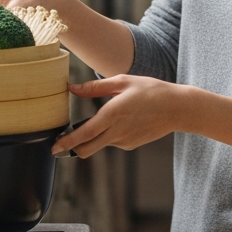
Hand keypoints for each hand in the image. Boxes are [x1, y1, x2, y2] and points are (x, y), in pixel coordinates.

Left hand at [51, 75, 190, 157]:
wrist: (177, 108)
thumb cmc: (151, 90)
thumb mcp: (123, 81)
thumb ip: (95, 87)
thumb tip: (72, 88)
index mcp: (112, 114)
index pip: (83, 134)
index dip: (66, 142)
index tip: (53, 148)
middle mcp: (116, 131)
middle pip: (86, 149)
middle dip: (73, 148)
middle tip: (63, 141)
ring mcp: (124, 140)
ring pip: (99, 144)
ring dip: (93, 138)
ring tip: (105, 118)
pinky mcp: (131, 144)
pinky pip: (113, 142)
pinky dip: (109, 135)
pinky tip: (122, 121)